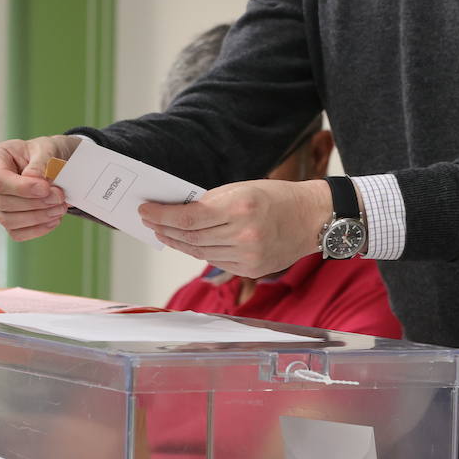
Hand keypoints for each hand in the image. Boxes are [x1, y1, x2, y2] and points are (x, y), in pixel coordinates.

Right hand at [0, 135, 80, 240]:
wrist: (50, 164)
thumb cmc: (42, 153)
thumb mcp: (46, 149)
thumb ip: (40, 163)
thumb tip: (33, 179)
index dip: (22, 188)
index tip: (45, 188)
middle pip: (3, 202)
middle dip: (35, 203)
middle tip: (59, 197)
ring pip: (9, 220)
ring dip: (38, 217)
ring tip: (59, 207)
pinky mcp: (5, 218)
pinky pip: (16, 232)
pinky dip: (37, 229)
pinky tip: (53, 220)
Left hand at [140, 178, 331, 278]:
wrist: (313, 219)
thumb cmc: (276, 197)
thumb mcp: (242, 188)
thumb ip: (210, 201)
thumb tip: (177, 212)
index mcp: (239, 207)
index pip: (188, 218)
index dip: (162, 216)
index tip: (145, 211)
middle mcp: (243, 235)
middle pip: (190, 238)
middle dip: (165, 229)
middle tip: (149, 221)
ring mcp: (248, 256)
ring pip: (200, 252)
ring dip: (178, 243)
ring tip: (164, 232)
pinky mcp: (251, 269)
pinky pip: (216, 261)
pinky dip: (199, 252)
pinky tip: (187, 244)